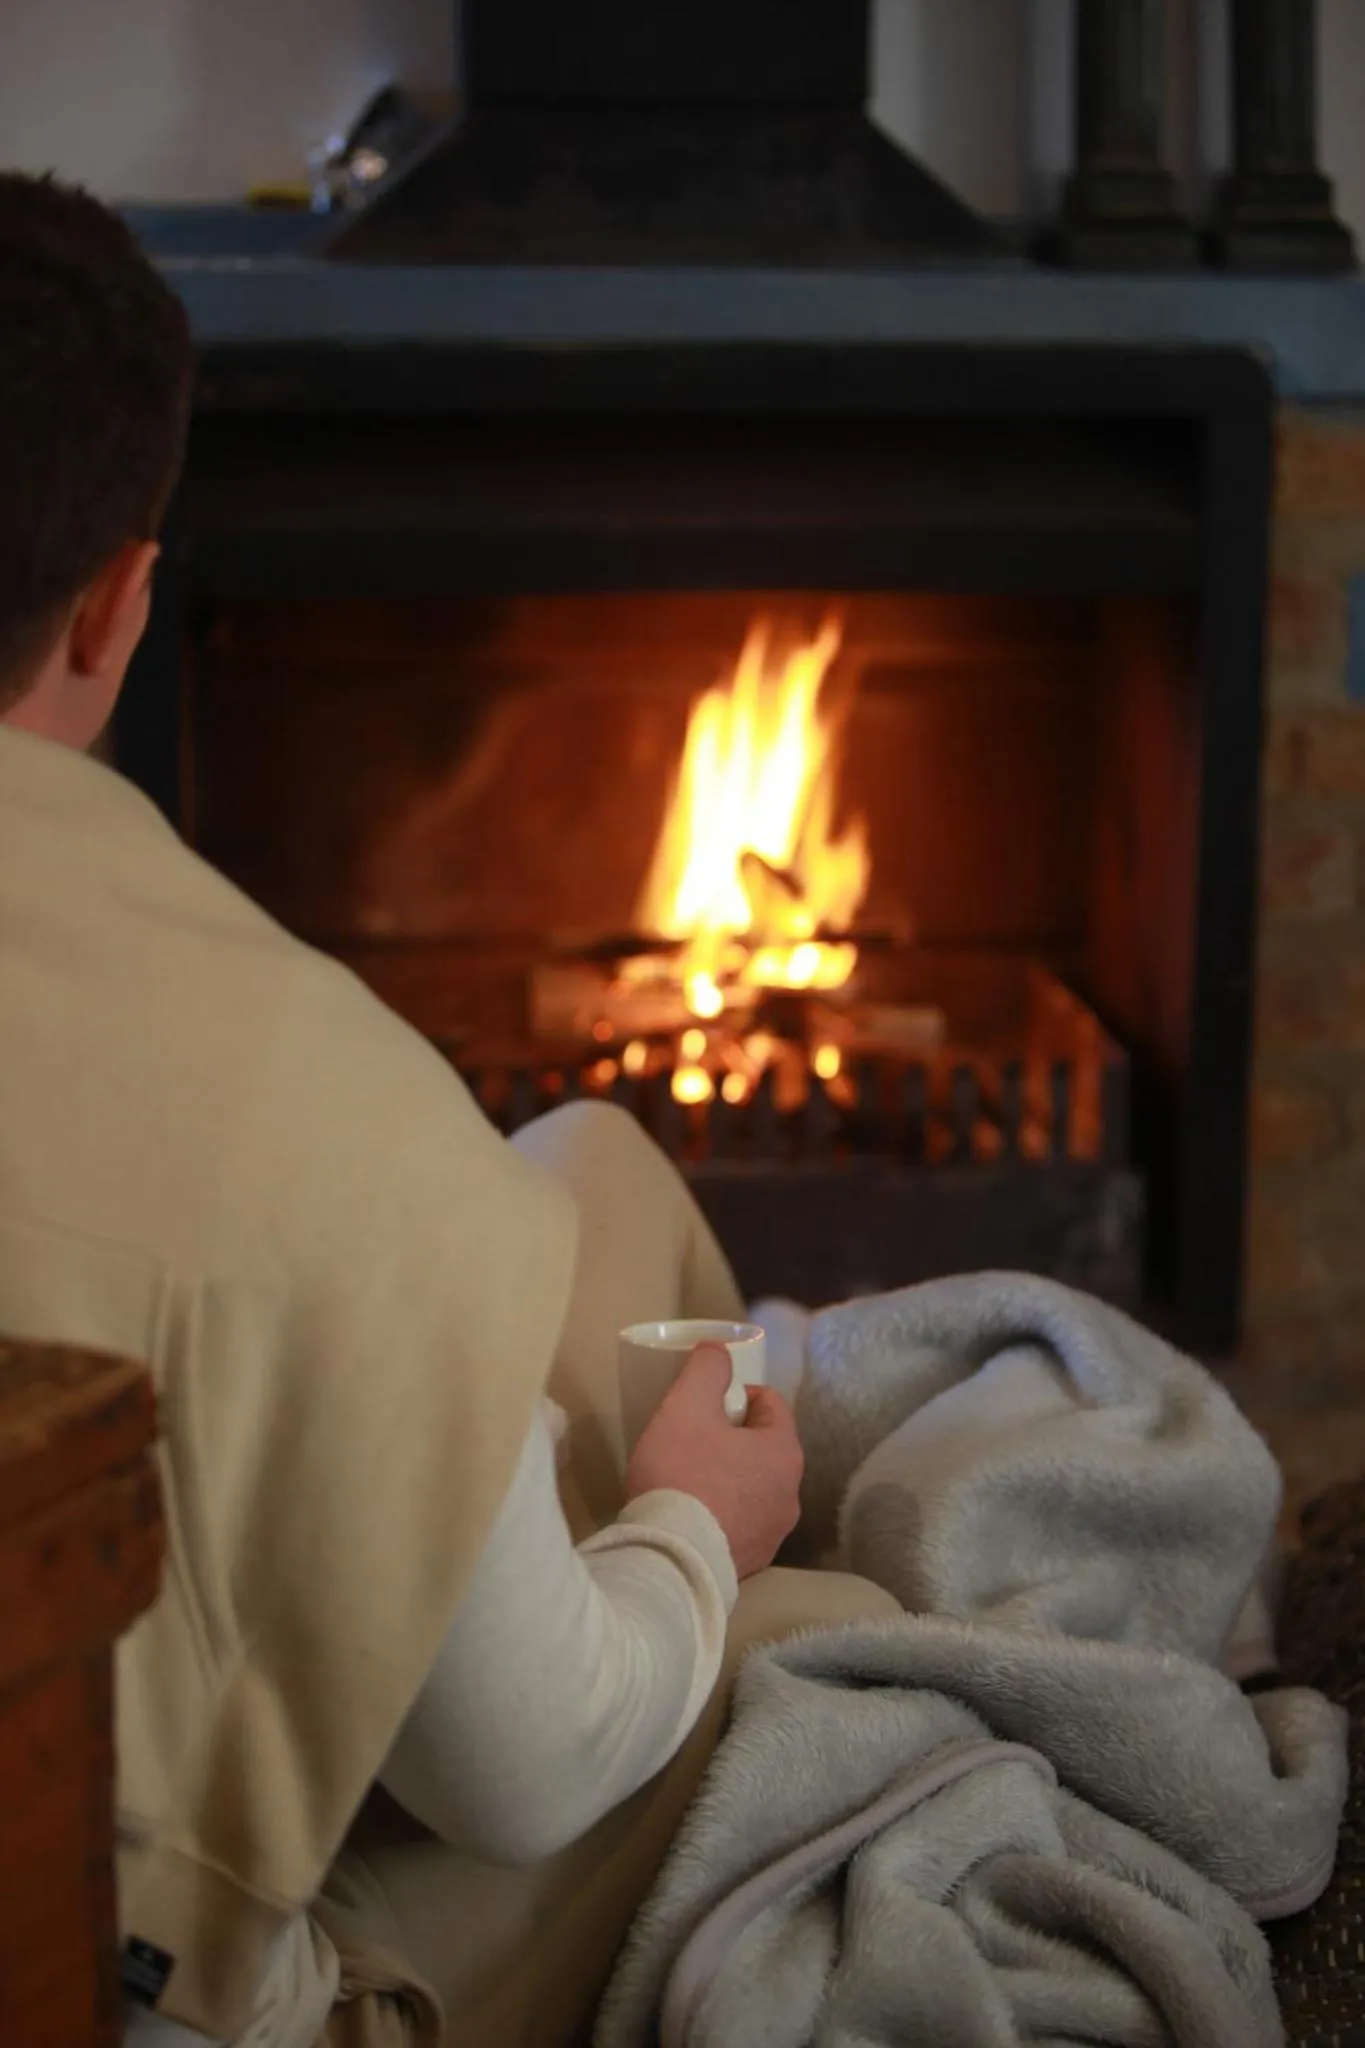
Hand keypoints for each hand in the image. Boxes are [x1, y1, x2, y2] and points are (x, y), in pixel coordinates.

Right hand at [624, 1343, 803, 1579]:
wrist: (668, 1560)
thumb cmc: (680, 1475)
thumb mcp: (686, 1405)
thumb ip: (707, 1368)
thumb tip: (719, 1350)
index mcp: (784, 1453)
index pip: (769, 1404)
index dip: (735, 1396)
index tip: (702, 1406)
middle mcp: (791, 1495)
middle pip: (763, 1448)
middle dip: (731, 1438)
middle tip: (691, 1440)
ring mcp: (774, 1535)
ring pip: (753, 1487)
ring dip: (728, 1477)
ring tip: (687, 1480)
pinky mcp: (752, 1563)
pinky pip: (740, 1524)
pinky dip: (722, 1514)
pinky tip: (691, 1517)